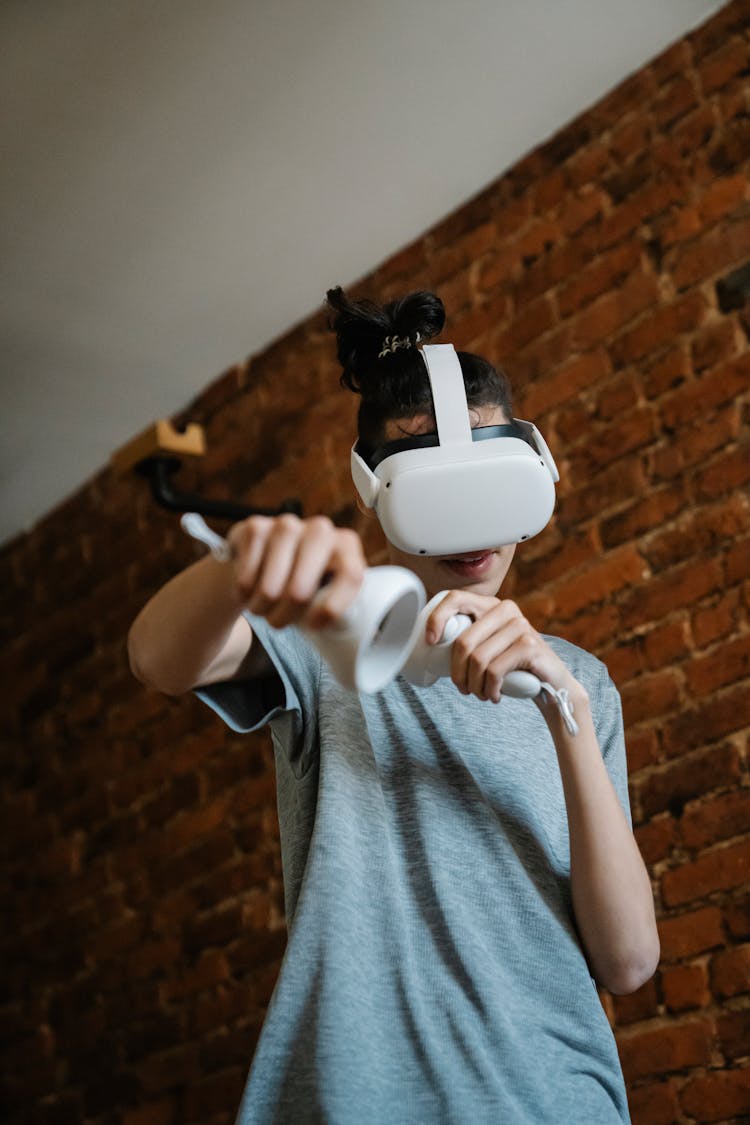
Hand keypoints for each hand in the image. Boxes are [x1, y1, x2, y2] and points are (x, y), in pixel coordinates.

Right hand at [226, 514, 365, 629]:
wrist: (264, 563)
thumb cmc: (303, 587)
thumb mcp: (325, 597)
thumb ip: (332, 606)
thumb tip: (330, 616)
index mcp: (347, 545)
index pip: (350, 576)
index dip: (330, 609)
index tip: (313, 626)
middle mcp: (321, 530)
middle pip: (299, 593)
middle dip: (284, 617)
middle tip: (279, 621)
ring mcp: (287, 525)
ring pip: (269, 591)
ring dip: (261, 609)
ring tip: (264, 605)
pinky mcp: (256, 528)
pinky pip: (246, 579)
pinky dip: (243, 594)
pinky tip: (249, 587)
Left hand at [426, 590, 582, 704]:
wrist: (551, 683)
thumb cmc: (510, 666)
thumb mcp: (488, 646)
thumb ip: (468, 639)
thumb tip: (429, 646)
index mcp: (490, 605)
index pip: (455, 598)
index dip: (437, 618)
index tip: (430, 642)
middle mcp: (505, 609)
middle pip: (463, 641)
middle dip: (457, 673)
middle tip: (463, 688)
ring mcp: (520, 625)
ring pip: (477, 659)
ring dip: (474, 685)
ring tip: (480, 694)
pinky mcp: (529, 646)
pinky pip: (494, 671)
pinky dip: (489, 690)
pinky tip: (493, 696)